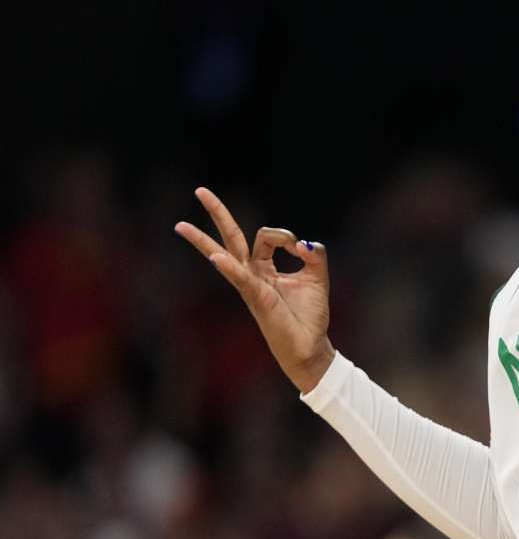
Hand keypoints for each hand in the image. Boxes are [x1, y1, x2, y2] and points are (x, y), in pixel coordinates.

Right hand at [175, 187, 335, 392]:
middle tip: (199, 190)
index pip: (267, 236)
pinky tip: (217, 258)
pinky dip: (230, 267)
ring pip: (226, 255)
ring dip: (203, 240)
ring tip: (180, 225)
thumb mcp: (318, 278)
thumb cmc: (310, 316)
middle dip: (217, 213)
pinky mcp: (257, 298)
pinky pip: (242, 279)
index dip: (286, 236)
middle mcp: (252, 274)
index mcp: (265, 268)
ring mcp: (251, 285)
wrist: (310, 347)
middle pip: (232, 237)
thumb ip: (313, 256)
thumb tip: (302, 243)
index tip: (301, 251)